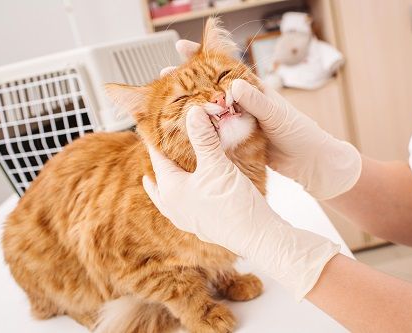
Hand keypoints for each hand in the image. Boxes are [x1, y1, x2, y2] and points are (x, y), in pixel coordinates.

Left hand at [143, 106, 339, 299]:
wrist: (256, 236)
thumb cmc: (233, 202)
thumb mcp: (217, 165)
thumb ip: (203, 138)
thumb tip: (193, 112)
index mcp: (171, 190)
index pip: (157, 159)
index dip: (157, 141)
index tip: (155, 127)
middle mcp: (174, 207)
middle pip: (158, 181)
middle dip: (159, 164)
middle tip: (159, 149)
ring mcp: (186, 219)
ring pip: (168, 198)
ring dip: (167, 184)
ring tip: (165, 175)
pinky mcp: (202, 226)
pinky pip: (183, 207)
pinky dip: (182, 196)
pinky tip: (192, 193)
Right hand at [169, 39, 360, 199]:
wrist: (310, 163)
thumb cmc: (300, 134)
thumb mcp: (278, 115)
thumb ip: (256, 101)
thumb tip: (234, 84)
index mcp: (254, 91)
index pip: (224, 68)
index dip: (203, 57)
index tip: (182, 46)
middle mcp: (243, 105)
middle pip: (210, 89)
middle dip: (188, 81)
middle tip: (165, 75)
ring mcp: (239, 124)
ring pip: (210, 112)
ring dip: (190, 107)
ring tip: (167, 101)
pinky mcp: (238, 143)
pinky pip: (215, 134)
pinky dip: (201, 132)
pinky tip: (184, 131)